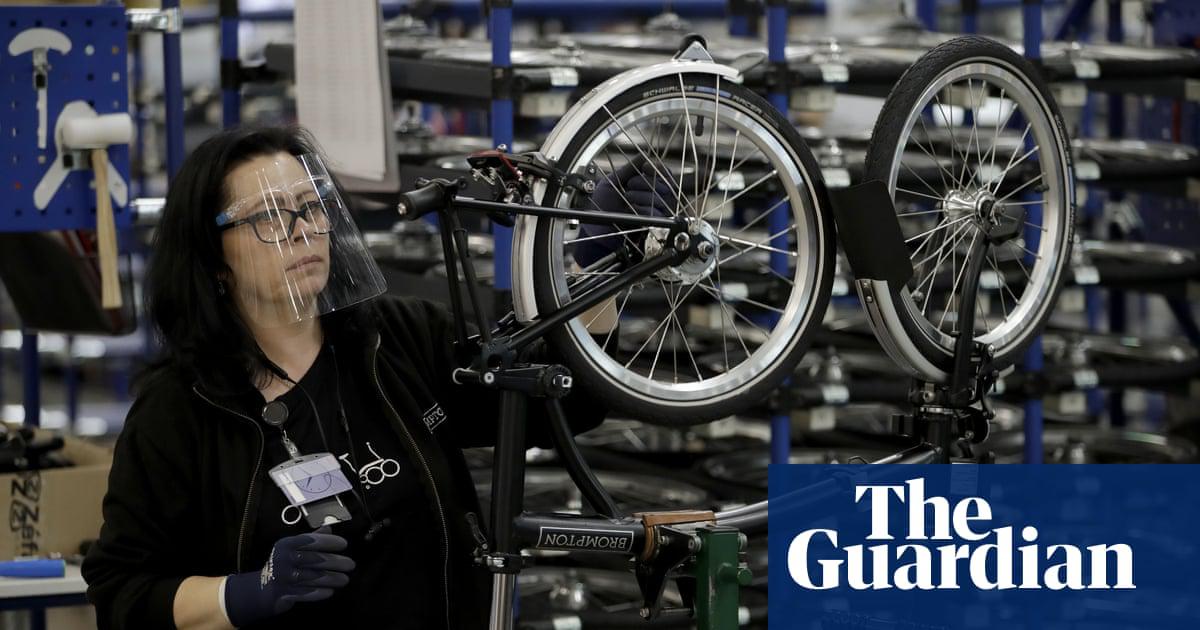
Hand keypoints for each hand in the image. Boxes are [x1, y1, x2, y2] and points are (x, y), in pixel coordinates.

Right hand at [223, 527, 354, 625]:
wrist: (261, 588)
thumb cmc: (282, 564)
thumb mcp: (292, 548)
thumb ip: (310, 539)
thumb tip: (329, 527)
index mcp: (286, 544)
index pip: (310, 540)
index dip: (328, 541)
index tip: (344, 544)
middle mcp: (283, 559)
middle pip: (315, 560)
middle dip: (336, 562)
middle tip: (351, 565)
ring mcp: (282, 577)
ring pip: (313, 577)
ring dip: (332, 579)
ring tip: (345, 579)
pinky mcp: (283, 594)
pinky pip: (306, 593)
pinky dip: (320, 592)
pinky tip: (331, 591)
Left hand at [574, 159, 676, 268]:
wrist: (594, 227)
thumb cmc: (601, 206)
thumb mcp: (613, 181)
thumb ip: (629, 168)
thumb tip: (645, 155)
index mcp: (646, 185)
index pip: (664, 173)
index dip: (657, 168)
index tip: (645, 167)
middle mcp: (653, 197)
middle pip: (663, 183)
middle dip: (643, 182)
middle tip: (628, 187)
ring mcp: (654, 212)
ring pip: (659, 198)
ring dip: (639, 196)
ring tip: (626, 200)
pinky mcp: (653, 226)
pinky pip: (656, 213)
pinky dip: (642, 210)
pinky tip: (632, 211)